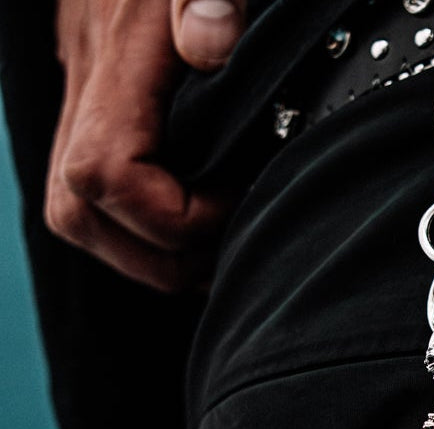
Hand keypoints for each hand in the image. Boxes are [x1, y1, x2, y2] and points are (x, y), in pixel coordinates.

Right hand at [44, 0, 247, 291]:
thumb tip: (210, 44)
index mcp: (117, 64)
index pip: (107, 177)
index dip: (171, 216)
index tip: (232, 201)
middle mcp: (89, 87)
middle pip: (79, 214)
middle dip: (157, 255)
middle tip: (224, 246)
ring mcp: (85, 96)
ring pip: (78, 212)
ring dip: (144, 250)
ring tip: (210, 243)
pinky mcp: (97, 99)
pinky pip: (95, 187)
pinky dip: (138, 222)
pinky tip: (193, 216)